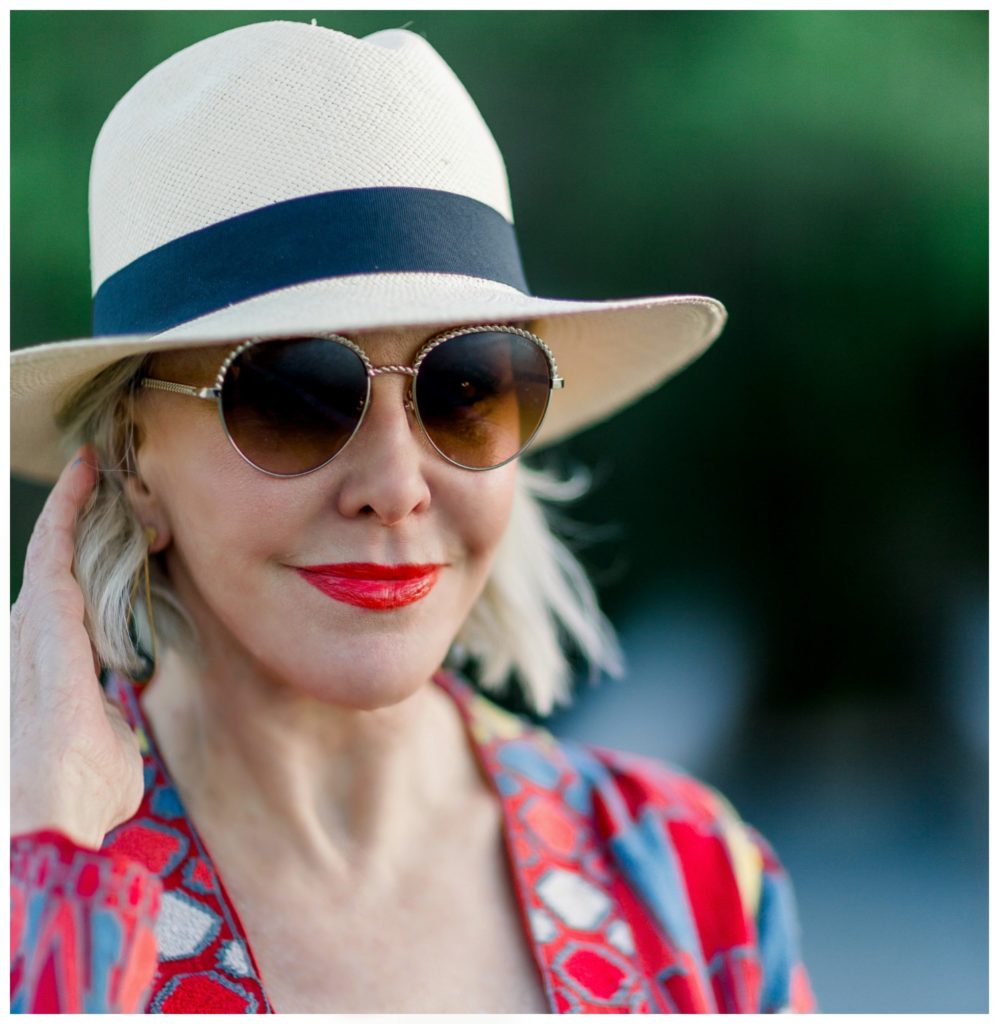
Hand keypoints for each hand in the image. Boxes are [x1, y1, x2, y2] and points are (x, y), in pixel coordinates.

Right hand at [11, 447, 144, 848]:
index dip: (77, 556)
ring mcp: (30, 633)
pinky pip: (54, 555)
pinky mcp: (43, 627)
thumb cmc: (81, 797)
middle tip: (98, 473)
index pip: (66, 598)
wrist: (52, 823)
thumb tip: (114, 717)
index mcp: (51, 668)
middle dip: (76, 520)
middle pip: (56, 567)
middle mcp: (30, 643)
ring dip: (73, 508)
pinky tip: (83, 478)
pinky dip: (66, 513)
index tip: (99, 518)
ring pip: (51, 552)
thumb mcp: (110, 748)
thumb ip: (108, 721)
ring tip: (92, 465)